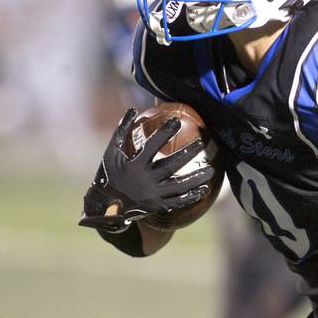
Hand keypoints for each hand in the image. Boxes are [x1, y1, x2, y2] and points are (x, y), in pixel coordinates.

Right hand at [78, 108, 212, 232]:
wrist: (106, 207)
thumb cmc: (109, 175)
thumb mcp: (111, 153)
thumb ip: (121, 132)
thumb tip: (132, 110)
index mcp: (134, 167)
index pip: (152, 146)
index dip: (164, 133)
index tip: (176, 121)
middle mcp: (145, 181)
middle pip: (171, 165)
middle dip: (187, 153)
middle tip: (201, 142)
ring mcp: (152, 196)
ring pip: (179, 186)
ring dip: (196, 178)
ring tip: (211, 169)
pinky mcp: (157, 207)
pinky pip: (178, 202)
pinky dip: (191, 196)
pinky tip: (204, 189)